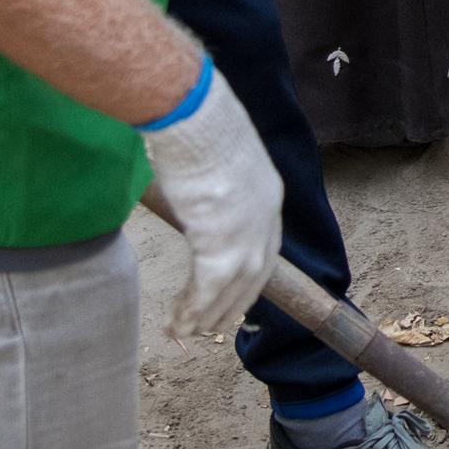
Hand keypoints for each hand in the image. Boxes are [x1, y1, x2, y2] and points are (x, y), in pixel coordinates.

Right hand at [138, 63, 284, 330]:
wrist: (193, 116)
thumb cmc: (196, 123)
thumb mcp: (215, 152)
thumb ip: (212, 174)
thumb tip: (191, 174)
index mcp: (268, 193)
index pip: (266, 244)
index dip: (252, 272)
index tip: (238, 290)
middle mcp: (266, 218)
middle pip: (254, 274)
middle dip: (232, 302)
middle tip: (213, 324)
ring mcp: (246, 234)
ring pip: (230, 288)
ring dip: (208, 314)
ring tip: (188, 332)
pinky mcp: (220, 246)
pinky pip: (207, 289)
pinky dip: (193, 309)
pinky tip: (179, 322)